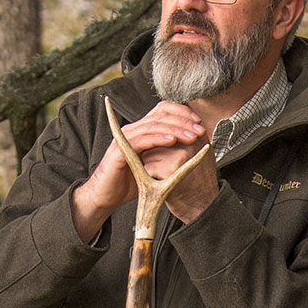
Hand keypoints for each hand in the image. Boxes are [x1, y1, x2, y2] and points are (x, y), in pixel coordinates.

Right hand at [71, 104, 216, 238]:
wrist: (107, 196)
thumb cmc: (131, 181)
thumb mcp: (155, 164)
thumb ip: (169, 153)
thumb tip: (193, 147)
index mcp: (141, 130)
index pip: (163, 111)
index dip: (182, 113)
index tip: (199, 123)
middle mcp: (132, 130)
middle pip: (160, 115)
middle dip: (183, 121)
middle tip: (200, 130)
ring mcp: (124, 138)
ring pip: (153, 126)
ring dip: (175, 129)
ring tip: (191, 136)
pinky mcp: (119, 151)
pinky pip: (141, 140)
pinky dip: (158, 138)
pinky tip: (172, 141)